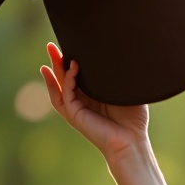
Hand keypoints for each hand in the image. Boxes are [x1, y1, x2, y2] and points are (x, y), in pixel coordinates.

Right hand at [39, 42, 148, 159]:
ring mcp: (77, 108)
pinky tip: (72, 68)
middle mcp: (84, 101)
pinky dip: (67, 80)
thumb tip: (116, 54)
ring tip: (51, 51)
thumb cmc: (134, 119)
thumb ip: (117, 76)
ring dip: (53, 69)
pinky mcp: (75, 115)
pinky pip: (66, 95)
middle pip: (65, 78)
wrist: (131, 140)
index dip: (72, 62)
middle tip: (51, 45)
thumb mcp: (127, 91)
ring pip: (60, 86)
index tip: (71, 44)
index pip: (79, 76)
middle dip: (57, 60)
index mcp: (95, 95)